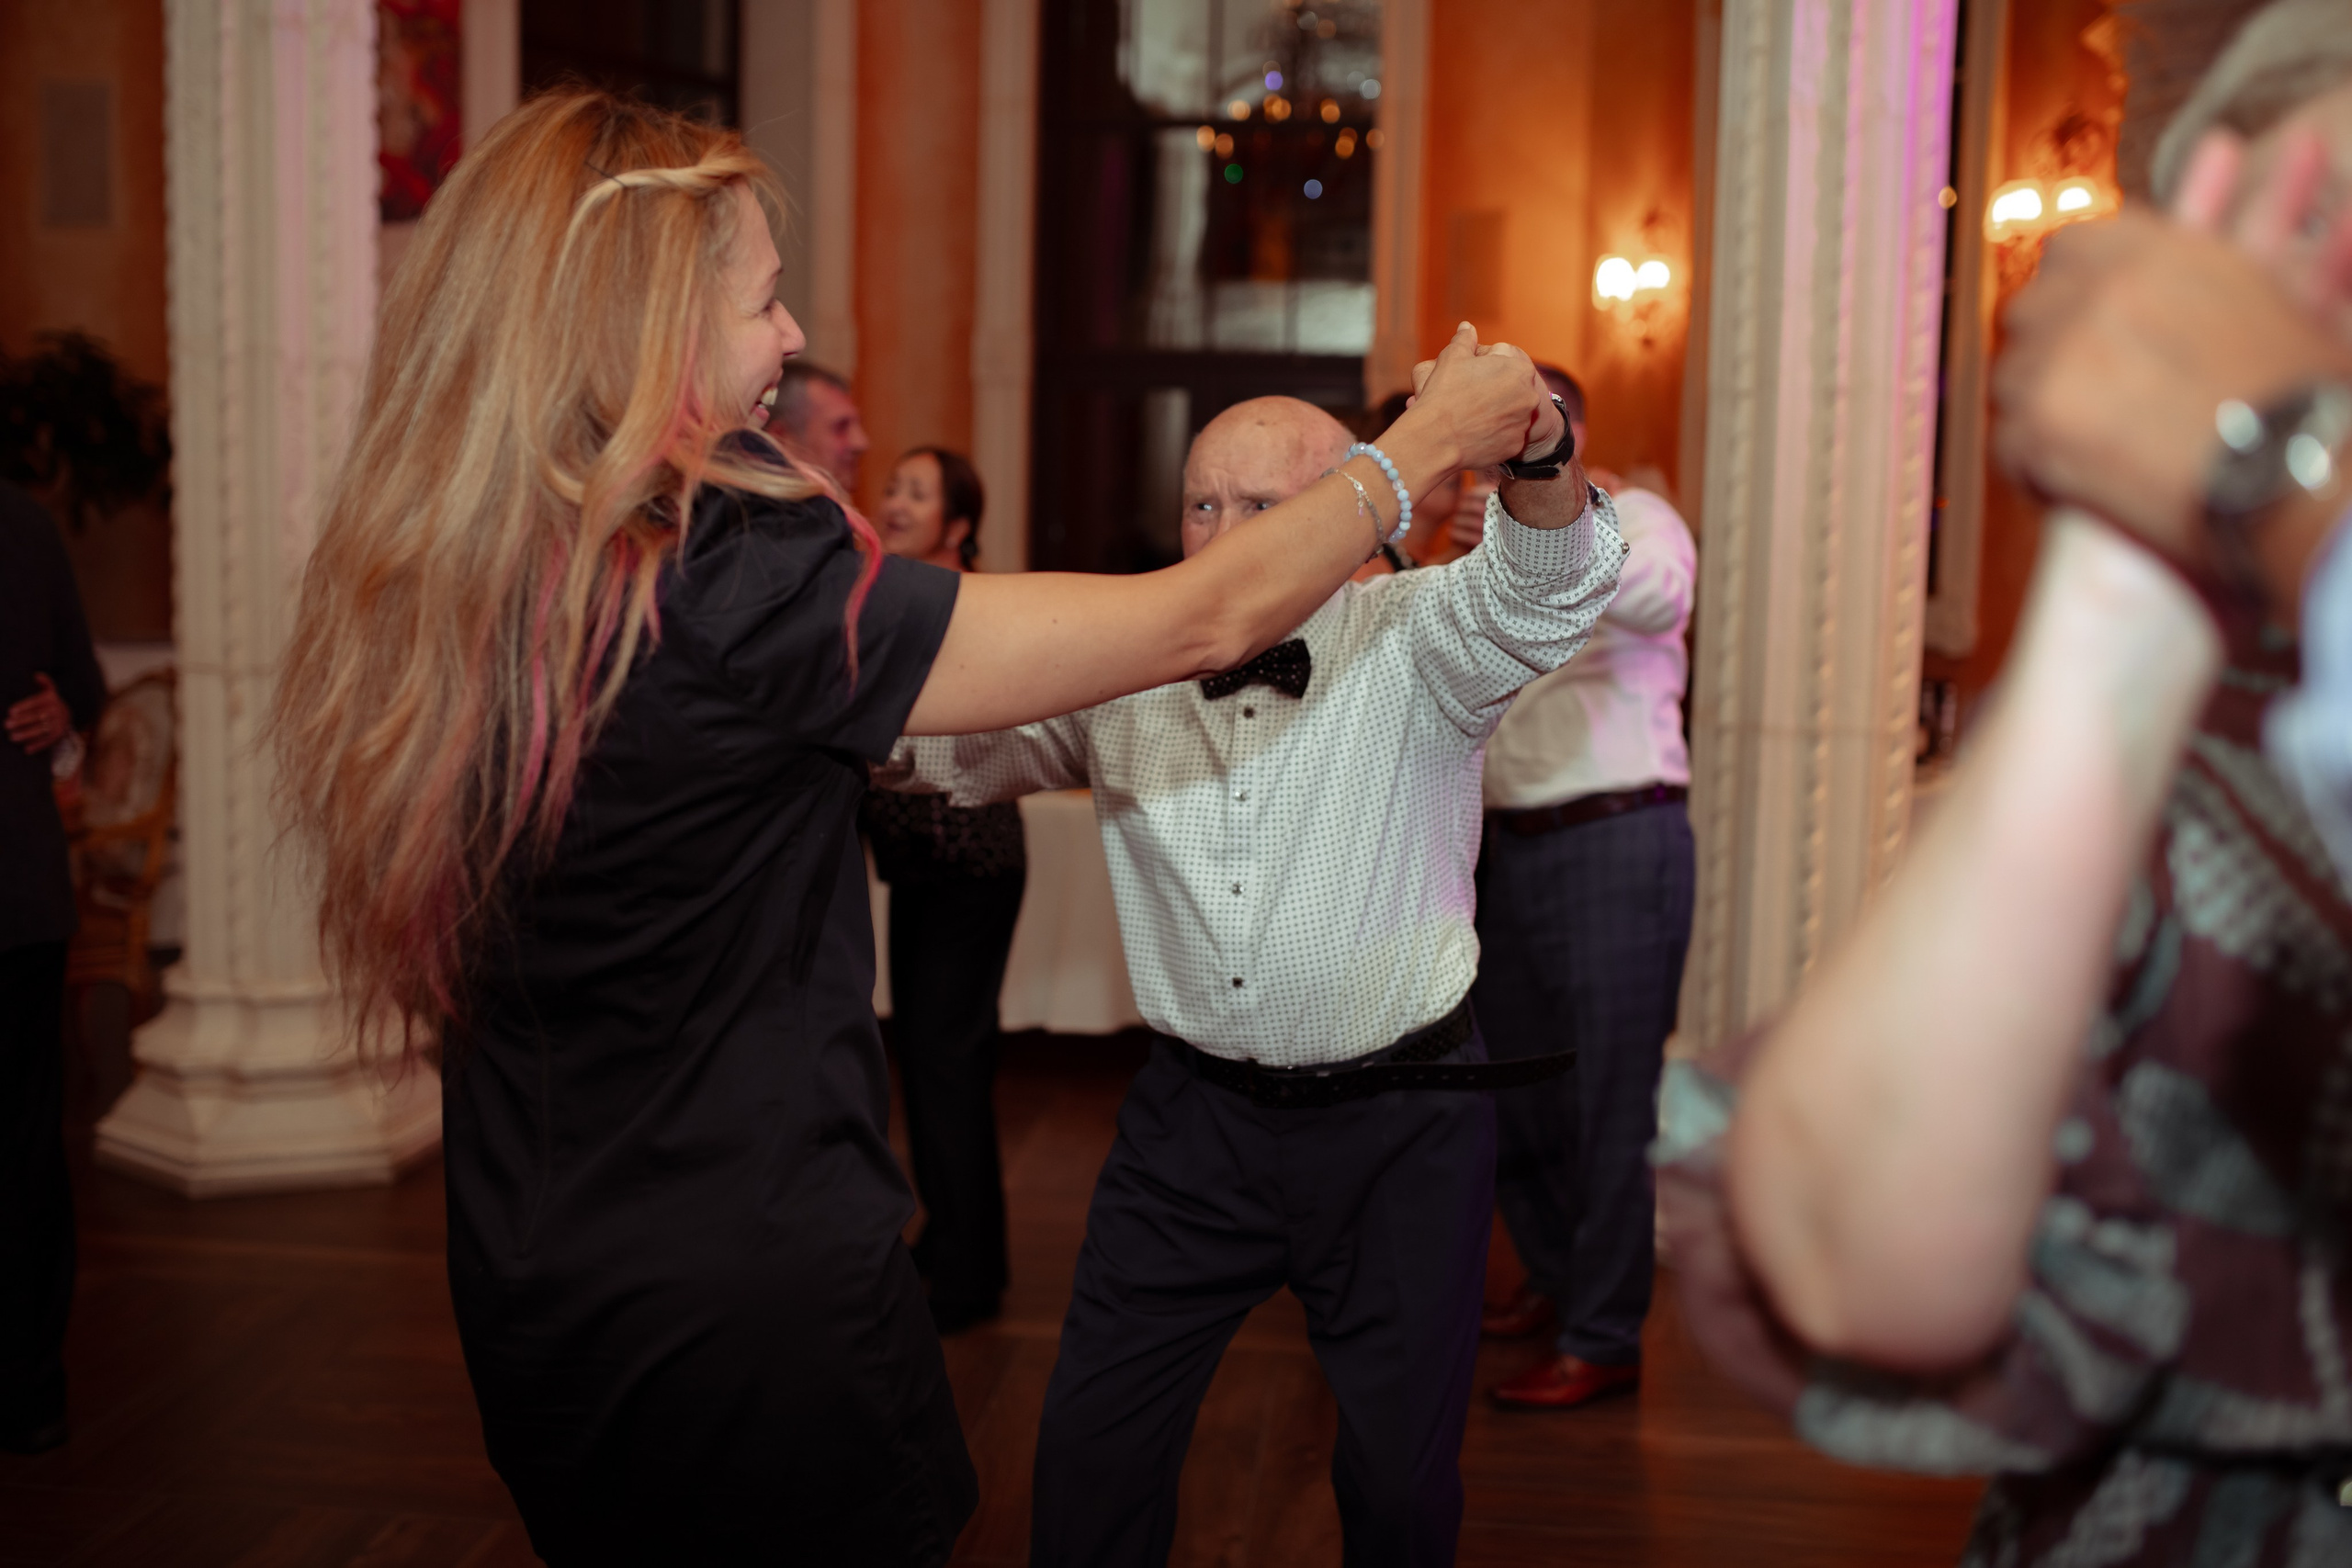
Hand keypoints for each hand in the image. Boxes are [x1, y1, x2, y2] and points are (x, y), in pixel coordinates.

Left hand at [6, 674, 71, 754]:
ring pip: (41, 730)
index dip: (23, 707)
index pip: (35, 702)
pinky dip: (37, 745)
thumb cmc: (48, 700)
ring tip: (12, 737)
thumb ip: (43, 681)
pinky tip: (26, 749)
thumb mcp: (48, 689)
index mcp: (50, 698)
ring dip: (26, 734)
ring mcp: (58, 723)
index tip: (11, 711)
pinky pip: (47, 741)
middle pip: (37, 717)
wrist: (67, 713)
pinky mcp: (58, 734)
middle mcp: (56, 710)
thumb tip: (35, 675)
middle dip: (21, 721)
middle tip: (6, 724)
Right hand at [1398, 323, 1554, 471]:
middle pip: (1508, 387)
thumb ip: (1464, 339)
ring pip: (1508, 412)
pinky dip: (1492, 434)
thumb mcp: (1452, 357)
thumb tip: (1467, 326)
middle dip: (1491, 389)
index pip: (1502, 361)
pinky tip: (1473, 433)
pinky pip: (1505, 435)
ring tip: (1467, 415)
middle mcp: (1529, 395)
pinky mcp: (1515, 445)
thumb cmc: (1444, 393)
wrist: (1436, 439)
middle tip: (1466, 397)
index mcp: (1520, 368)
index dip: (1480, 367)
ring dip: (1493, 411)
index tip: (1465, 377)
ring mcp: (1524, 422)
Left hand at [1991, 130, 2351, 566]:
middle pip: (2031, 308)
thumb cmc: (2305, 395)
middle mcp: (2097, 296)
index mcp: (2154, 255)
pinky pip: (2007, 440)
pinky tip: (2072, 477)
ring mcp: (2058, 362)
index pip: (2075, 245)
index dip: (2079, 283)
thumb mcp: (2280, 292)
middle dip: (2051, 343)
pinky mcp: (2039, 430)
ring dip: (2040, 403)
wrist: (2296, 477)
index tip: (2088, 314)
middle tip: (2080, 384)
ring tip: (2084, 434)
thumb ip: (2247, 233)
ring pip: (2012, 375)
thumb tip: (2250, 146)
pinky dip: (2035, 463)